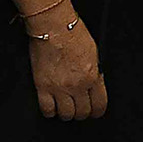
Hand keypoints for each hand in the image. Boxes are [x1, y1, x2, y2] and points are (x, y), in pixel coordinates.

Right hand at [24, 0, 107, 119]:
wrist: (53, 26)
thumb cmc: (74, 34)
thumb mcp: (94, 53)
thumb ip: (96, 72)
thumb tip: (96, 85)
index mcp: (93, 76)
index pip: (99, 105)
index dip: (97, 111)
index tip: (94, 112)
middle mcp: (77, 85)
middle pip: (82, 113)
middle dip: (82, 113)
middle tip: (79, 108)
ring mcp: (59, 88)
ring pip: (66, 115)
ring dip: (66, 114)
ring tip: (65, 108)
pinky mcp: (42, 86)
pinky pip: (47, 109)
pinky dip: (50, 111)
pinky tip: (52, 106)